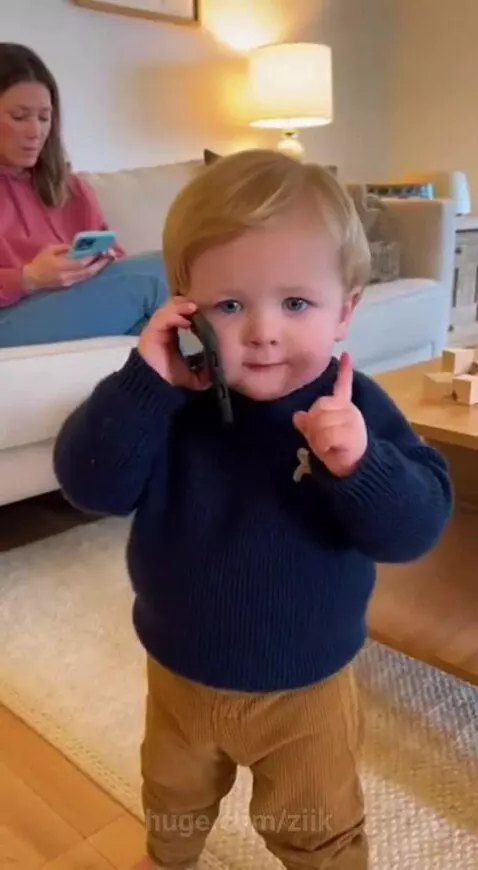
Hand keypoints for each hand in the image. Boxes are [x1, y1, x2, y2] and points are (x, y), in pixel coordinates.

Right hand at [23, 244, 109, 291]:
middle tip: (110, 255)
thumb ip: (65, 248)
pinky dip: (92, 272)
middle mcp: (67, 276)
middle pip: (88, 271)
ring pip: (88, 276)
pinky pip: (84, 279)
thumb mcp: (50, 249)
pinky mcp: (70, 286)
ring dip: (99, 268)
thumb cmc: (40, 262)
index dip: (92, 256)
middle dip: (100, 263)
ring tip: (107, 260)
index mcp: (60, 266)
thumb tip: (79, 246)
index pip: (80, 262)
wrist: (32, 279)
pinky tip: (98, 266)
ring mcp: (69, 282)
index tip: (101, 249)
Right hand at [138, 297, 210, 390]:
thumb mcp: (195, 375)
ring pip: (166, 310)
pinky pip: (161, 320)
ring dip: (180, 307)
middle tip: (200, 305)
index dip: (191, 309)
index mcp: (171, 334)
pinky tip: (185, 320)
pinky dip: (173, 317)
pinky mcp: (149, 333)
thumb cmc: (172, 380)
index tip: (205, 309)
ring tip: (194, 308)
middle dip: (186, 304)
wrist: (156, 388)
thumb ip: (207, 370)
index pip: (180, 314)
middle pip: (172, 307)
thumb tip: (222, 370)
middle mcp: (162, 329)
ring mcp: (155, 330)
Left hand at [293, 352, 367, 477]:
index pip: (343, 386)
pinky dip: (322, 445)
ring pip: (321, 422)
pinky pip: (326, 435)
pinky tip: (329, 449)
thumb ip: (308, 424)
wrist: (353, 468)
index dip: (344, 371)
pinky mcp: (351, 434)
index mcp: (342, 406)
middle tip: (319, 438)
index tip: (345, 353)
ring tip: (325, 445)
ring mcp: (351, 421)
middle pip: (319, 406)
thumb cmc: (336, 449)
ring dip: (316, 437)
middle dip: (313, 424)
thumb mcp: (318, 435)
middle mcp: (348, 410)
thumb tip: (297, 416)